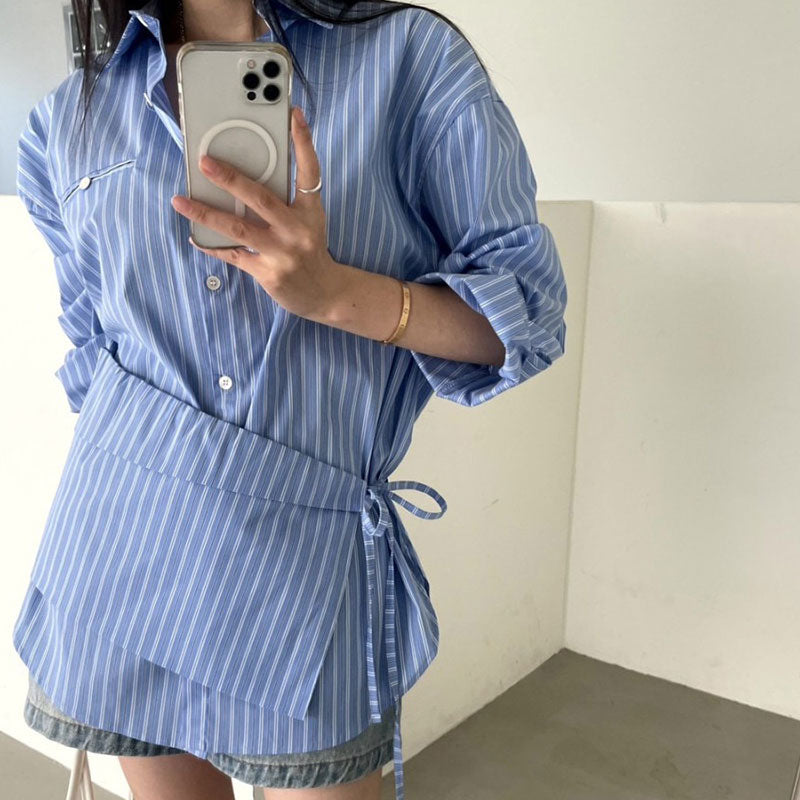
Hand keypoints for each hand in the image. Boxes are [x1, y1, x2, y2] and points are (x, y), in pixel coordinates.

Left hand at [170, 106, 345, 321]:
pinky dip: (211, 245)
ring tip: (180, 201)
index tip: (293, 115)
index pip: (310, 172)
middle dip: (231, 178)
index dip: (303, 142)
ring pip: (238, 228)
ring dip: (205, 213)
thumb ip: (287, 201)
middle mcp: (298, 230)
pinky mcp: (267, 273)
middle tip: (204, 161)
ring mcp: (282, 253)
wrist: (324, 294)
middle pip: (262, 198)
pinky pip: (233, 255)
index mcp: (312, 212)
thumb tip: (246, 178)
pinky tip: (194, 235)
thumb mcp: (309, 222)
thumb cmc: (311, 250)